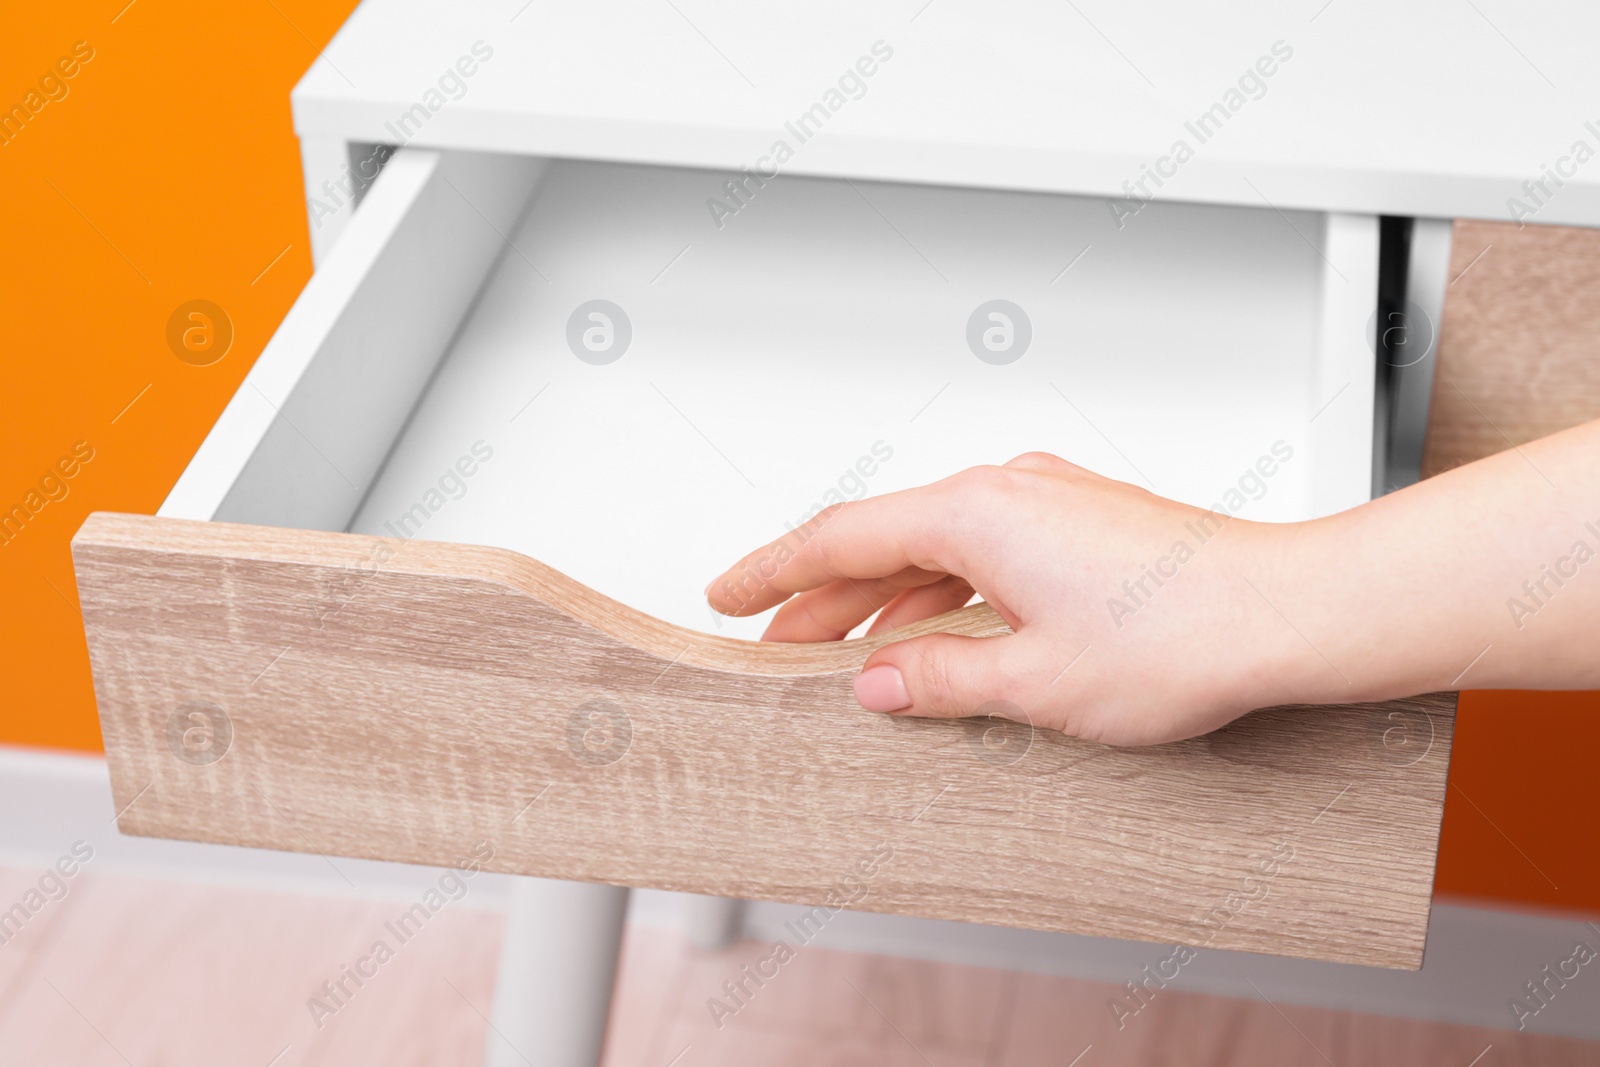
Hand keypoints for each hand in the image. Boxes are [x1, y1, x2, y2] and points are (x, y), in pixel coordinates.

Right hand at [705, 452, 1307, 745]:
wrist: (1288, 611)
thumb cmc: (1183, 635)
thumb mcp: (1034, 682)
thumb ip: (938, 679)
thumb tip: (877, 682)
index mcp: (977, 512)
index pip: (842, 537)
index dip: (775, 570)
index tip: (727, 591)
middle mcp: (1008, 490)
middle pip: (883, 542)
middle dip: (822, 597)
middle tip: (774, 644)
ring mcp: (1048, 502)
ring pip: (934, 549)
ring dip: (884, 601)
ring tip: (845, 658)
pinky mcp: (1081, 524)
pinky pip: (983, 554)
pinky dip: (943, 596)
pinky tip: (936, 642)